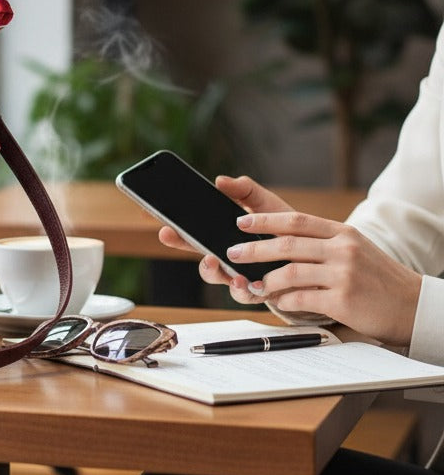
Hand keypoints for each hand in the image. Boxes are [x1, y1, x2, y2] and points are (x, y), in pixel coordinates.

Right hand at [157, 175, 292, 306]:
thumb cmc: (288, 229)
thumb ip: (245, 190)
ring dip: (209, 270)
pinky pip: (243, 294)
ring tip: (211, 262)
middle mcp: (227, 257)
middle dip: (179, 244)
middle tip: (169, 234)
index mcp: (225, 235)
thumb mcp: (266, 204)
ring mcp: (240, 275)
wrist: (318, 256)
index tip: (157, 218)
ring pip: (215, 277)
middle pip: (194, 251)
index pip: (193, 231)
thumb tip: (221, 180)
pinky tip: (244, 280)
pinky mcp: (259, 291)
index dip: (173, 226)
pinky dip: (240, 288)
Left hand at [158, 175, 422, 347]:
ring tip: (251, 284)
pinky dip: (283, 300)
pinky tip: (276, 301)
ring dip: (265, 280)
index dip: (265, 220)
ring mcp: (343, 274)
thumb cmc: (378, 278)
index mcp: (342, 232)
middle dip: (254, 248)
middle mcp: (342, 249)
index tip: (241, 222)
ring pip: (290, 272)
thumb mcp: (354, 248)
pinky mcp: (343, 300)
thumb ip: (322, 241)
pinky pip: (301, 298)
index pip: (296, 220)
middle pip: (286, 244)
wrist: (414, 306)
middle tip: (232, 252)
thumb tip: (280, 239)